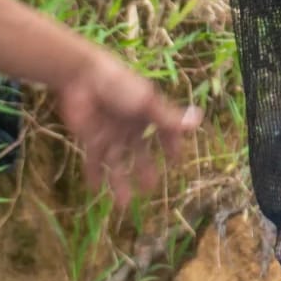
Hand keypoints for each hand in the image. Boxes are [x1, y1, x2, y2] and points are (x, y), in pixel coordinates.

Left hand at [52, 53, 202, 205]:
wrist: (82, 76)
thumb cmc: (119, 85)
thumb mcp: (148, 102)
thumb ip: (170, 118)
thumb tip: (199, 120)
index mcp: (146, 114)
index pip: (164, 132)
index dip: (171, 146)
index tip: (176, 161)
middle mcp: (130, 127)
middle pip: (140, 153)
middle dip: (144, 171)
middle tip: (150, 189)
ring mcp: (110, 134)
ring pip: (117, 163)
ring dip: (119, 182)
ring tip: (123, 204)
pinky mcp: (91, 138)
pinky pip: (93, 160)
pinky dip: (93, 175)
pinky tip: (94, 191)